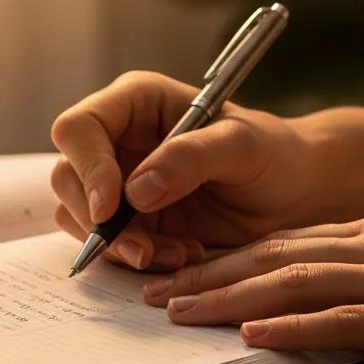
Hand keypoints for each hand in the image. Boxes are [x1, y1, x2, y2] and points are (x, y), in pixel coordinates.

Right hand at [50, 71, 318, 271]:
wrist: (295, 197)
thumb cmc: (275, 156)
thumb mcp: (244, 146)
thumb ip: (192, 157)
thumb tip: (136, 191)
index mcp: (136, 103)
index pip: (80, 127)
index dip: (87, 166)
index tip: (112, 207)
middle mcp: (117, 141)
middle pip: (68, 177)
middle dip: (98, 220)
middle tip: (143, 250)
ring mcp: (118, 185)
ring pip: (80, 217)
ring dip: (120, 246)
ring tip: (177, 254)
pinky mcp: (129, 223)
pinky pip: (108, 246)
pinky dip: (136, 260)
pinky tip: (180, 257)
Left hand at [143, 211, 363, 363]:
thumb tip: (314, 288)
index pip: (282, 242)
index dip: (224, 258)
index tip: (180, 273)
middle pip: (274, 255)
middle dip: (208, 274)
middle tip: (155, 292)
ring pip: (295, 281)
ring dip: (232, 298)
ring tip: (181, 311)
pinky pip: (349, 320)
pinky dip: (297, 327)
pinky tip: (257, 335)